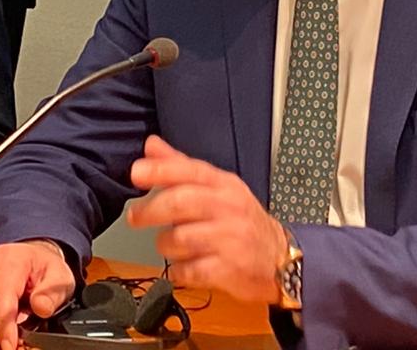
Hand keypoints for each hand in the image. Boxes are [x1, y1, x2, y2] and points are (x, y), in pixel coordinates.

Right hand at [0, 239, 74, 349]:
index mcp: (11, 259)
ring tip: (1, 331)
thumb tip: (41, 308)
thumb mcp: (60, 277)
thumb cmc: (43, 267)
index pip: (1, 297)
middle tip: (6, 341)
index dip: (4, 327)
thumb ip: (53, 293)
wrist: (29, 252)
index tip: (10, 347)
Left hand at [128, 135, 285, 301]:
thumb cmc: (241, 220)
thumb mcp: (218, 187)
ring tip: (170, 245)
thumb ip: (181, 167)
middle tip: (134, 217)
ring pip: (180, 238)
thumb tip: (151, 146)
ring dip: (165, 244)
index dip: (160, 170)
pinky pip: (190, 270)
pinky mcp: (230, 270)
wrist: (282, 259)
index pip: (189, 171)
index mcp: (223, 184)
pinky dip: (179, 271)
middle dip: (150, 210)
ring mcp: (230, 239)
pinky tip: (182, 268)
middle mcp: (227, 208)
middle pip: (180, 203)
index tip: (135, 173)